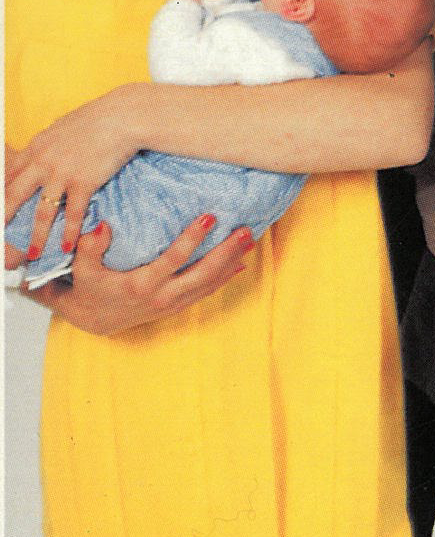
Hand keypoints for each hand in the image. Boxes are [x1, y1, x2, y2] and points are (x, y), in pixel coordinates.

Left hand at [5, 87, 148, 260]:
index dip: (1, 193)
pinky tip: (66, 246)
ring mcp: (62, 173)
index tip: (1, 210)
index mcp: (37, 147)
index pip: (9, 174)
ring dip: (36, 236)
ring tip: (32, 254)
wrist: (122, 117)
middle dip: (4, 217)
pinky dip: (69, 232)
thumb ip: (50, 144)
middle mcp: (43, 161)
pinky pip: (72, 213)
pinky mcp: (84, 182)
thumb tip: (46, 151)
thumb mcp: (62, 128)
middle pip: (14, 194)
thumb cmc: (97, 119)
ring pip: (42, 211)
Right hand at [27, 216, 250, 335]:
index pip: (174, 259)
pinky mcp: (177, 306)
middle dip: (226, 252)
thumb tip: (103, 226)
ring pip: (210, 283)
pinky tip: (241, 264)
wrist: (94, 319)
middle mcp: (163, 296)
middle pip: (203, 273)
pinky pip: (207, 291)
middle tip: (246, 231)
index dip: (192, 239)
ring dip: (232, 263)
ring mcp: (173, 303)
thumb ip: (90, 247)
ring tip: (250, 241)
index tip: (209, 218)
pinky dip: (225, 278)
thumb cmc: (89, 287)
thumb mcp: (83, 268)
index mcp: (142, 284)